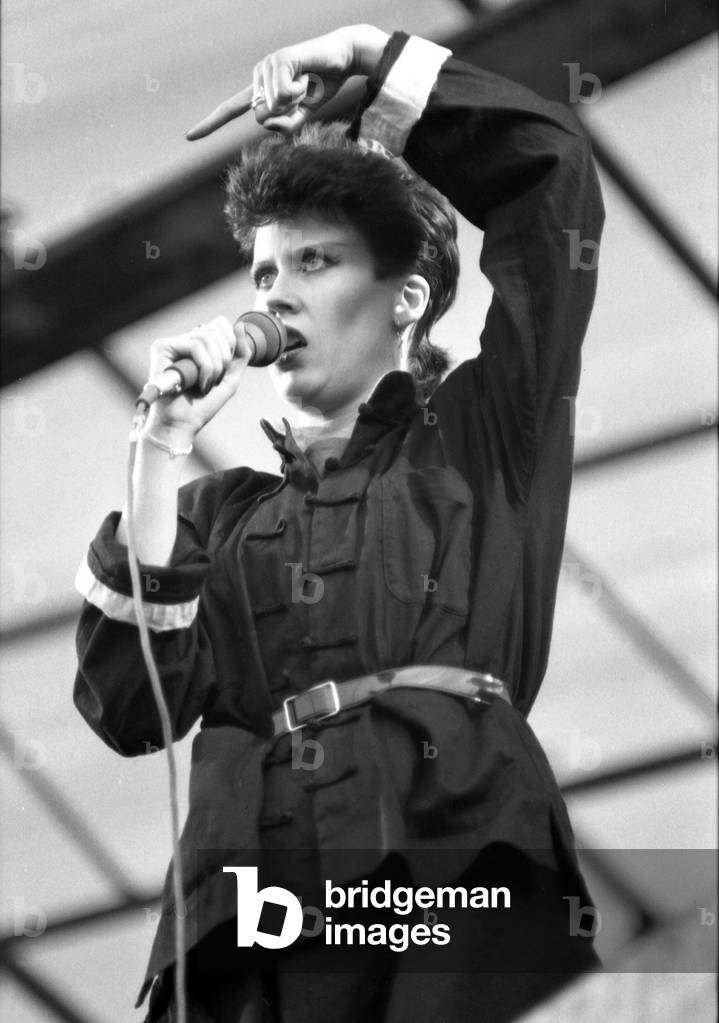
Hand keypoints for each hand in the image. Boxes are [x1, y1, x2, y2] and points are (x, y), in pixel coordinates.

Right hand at [144, 315, 252, 441]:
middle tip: (215, 380)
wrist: (182, 424)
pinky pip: (195, 345)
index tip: (225, 370)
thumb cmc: (202, 405)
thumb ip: (241, 353)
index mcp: (199, 346)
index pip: (220, 325)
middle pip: (216, 329)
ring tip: (206, 384)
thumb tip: (240, 324)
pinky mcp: (163, 347)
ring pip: (207, 337)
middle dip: (224, 358)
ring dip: (215, 366)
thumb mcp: (231, 378)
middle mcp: (184, 341)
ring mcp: (173, 344)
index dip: (230, 345)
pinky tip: (199, 383)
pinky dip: (205, 367)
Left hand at [185, 24, 388, 138]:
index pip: (231, 109)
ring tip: (307, 83)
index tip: (188, 137)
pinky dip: (299, 92)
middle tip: (303, 97)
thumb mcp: (303, 115)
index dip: (211, 123)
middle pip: (260, 117)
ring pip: (271, 107)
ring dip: (296, 102)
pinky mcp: (279, 60)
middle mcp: (259, 76)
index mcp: (260, 90)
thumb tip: (266, 122)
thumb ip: (285, 126)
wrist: (343, 60)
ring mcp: (267, 66)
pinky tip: (306, 76)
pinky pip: (282, 94)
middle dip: (286, 115)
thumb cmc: (323, 85)